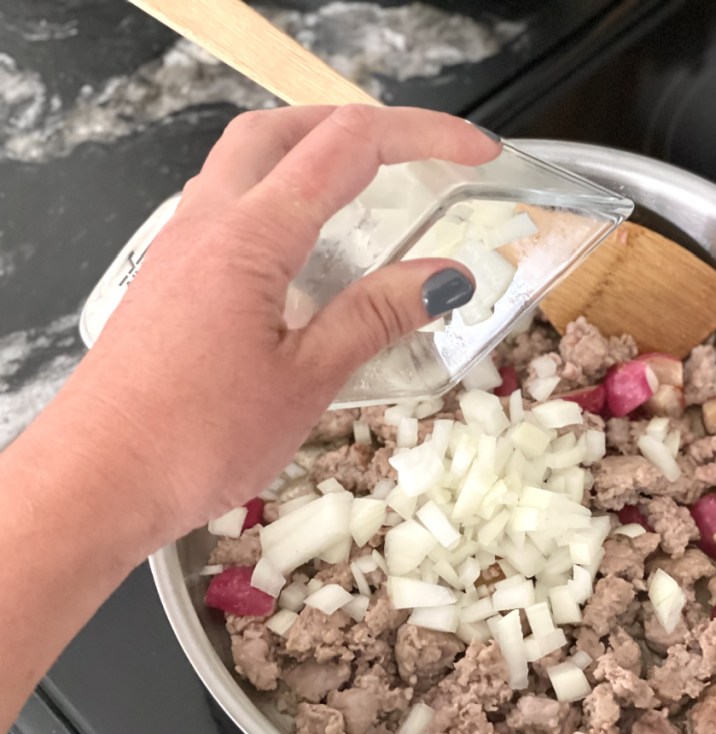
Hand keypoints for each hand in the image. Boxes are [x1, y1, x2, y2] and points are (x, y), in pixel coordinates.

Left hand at [50, 105, 498, 541]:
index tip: (478, 153)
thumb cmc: (195, 438)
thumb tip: (448, 276)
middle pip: (286, 128)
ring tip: (371, 190)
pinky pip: (229, 207)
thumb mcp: (305, 379)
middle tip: (418, 155)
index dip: (423, 136)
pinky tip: (307, 252)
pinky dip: (280, 199)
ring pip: (248, 161)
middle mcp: (208, 222)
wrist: (94, 483)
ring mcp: (181, 247)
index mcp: (250, 236)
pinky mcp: (170, 278)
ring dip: (313, 154)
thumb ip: (375, 315)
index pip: (348, 146)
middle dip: (360, 125)